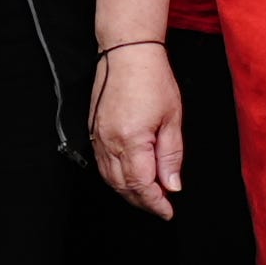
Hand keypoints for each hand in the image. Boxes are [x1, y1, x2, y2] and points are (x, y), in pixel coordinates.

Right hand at [91, 39, 184, 216]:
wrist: (127, 52)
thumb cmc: (153, 79)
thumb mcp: (172, 118)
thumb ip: (170, 155)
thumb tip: (172, 185)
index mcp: (132, 140)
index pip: (142, 185)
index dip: (155, 203)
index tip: (168, 211)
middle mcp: (110, 142)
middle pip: (123, 186)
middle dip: (142, 201)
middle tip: (161, 206)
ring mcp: (98, 136)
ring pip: (109, 178)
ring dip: (128, 192)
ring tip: (148, 195)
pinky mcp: (93, 130)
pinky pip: (101, 164)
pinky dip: (115, 177)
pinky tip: (130, 177)